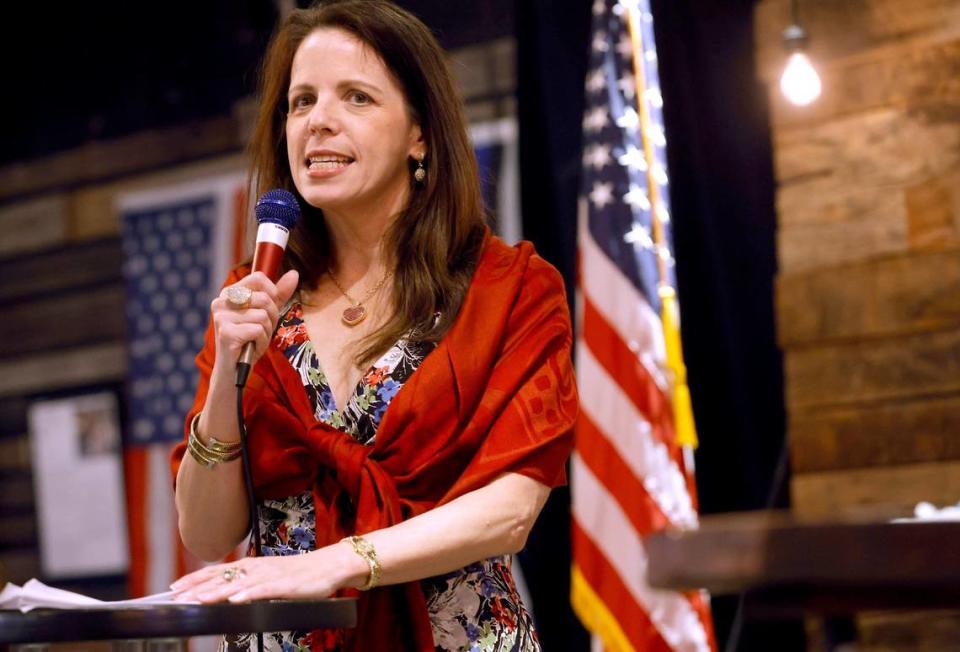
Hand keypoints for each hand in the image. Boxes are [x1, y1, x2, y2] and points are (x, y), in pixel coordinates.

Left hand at [170, 541, 367, 602]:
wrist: (330, 566)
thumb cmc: (300, 575)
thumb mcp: (270, 578)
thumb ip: (250, 584)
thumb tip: (229, 594)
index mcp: (252, 566)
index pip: (217, 572)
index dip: (195, 578)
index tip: (174, 587)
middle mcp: (257, 568)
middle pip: (222, 577)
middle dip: (197, 586)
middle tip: (174, 595)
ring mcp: (270, 575)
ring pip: (238, 584)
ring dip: (216, 592)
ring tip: (197, 599)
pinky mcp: (285, 584)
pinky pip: (263, 590)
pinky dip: (248, 594)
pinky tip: (235, 600)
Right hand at [211, 269, 298, 375]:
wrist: (236, 369)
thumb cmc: (250, 339)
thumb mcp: (267, 313)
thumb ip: (279, 294)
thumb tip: (294, 273)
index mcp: (229, 292)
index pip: (258, 278)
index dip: (273, 294)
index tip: (269, 310)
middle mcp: (221, 301)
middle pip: (264, 298)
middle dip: (272, 317)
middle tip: (262, 330)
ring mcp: (221, 316)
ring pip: (263, 316)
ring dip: (267, 332)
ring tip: (255, 340)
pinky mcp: (226, 332)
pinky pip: (258, 330)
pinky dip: (262, 341)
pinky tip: (252, 347)